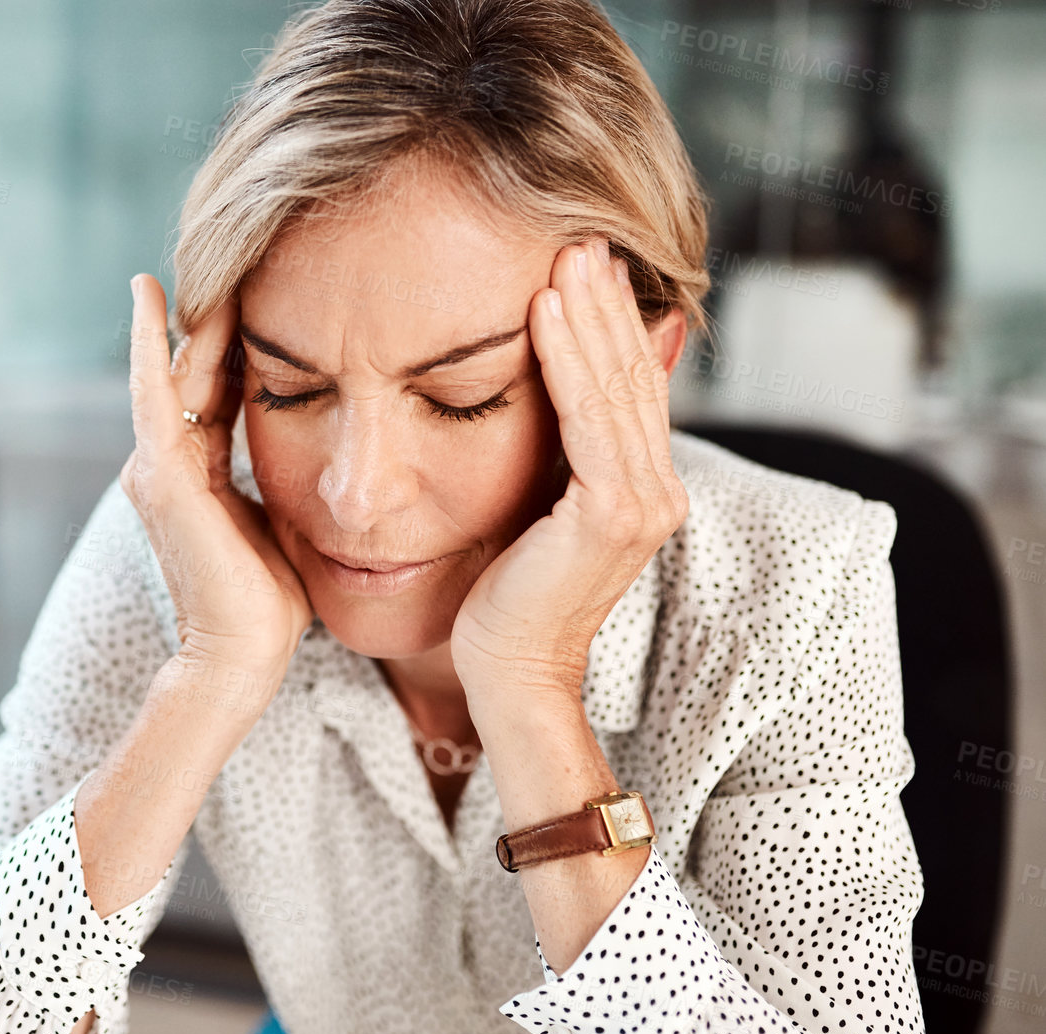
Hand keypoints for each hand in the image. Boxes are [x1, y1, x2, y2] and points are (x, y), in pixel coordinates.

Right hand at [118, 274, 313, 697]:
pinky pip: (154, 390)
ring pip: (173, 371)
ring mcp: (157, 468)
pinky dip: (149, 341)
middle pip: (191, 371)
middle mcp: (166, 466)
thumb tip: (321, 453)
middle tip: (230, 255)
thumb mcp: (281, 524)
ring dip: (184, 316)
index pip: (214, 391)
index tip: (258, 293)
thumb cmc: (271, 606)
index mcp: (197, 477)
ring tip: (192, 258)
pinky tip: (154, 292)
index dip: (233, 343)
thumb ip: (283, 485)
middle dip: (209, 317)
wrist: (242, 656)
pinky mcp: (160, 474)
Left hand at [450, 238, 687, 701]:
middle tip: (580, 233)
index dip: (611, 322)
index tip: (582, 262)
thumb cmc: (505, 598)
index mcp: (643, 488)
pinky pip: (588, 417)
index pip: (630, 387)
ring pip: (613, 386)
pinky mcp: (611, 513)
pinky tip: (545, 310)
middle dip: (605, 301)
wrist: (508, 672)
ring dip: (588, 313)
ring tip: (565, 253)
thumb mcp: (535, 509)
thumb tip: (552, 396)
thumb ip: (557, 457)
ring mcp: (642, 502)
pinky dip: (567, 357)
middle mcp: (657, 490)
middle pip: (631, 375)